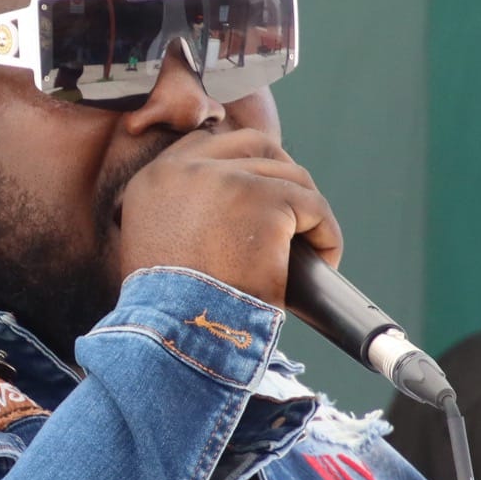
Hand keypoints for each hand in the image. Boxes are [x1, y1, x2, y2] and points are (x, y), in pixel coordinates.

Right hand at [114, 125, 341, 307]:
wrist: (178, 335)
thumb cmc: (168, 313)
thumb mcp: (155, 247)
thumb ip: (180, 216)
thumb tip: (226, 216)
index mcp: (154, 179)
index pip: (206, 143)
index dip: (241, 162)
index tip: (259, 190)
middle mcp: (186, 169)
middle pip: (253, 144)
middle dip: (281, 172)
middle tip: (294, 211)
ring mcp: (228, 181)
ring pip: (289, 176)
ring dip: (305, 210)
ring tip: (310, 247)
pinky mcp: (266, 203)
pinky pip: (314, 207)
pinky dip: (326, 234)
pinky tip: (326, 259)